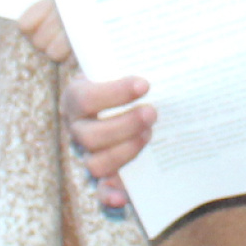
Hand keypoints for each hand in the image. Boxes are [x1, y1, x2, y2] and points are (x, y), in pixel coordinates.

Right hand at [60, 67, 156, 208]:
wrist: (131, 98)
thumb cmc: (129, 78)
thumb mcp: (125, 62)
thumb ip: (135, 57)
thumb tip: (168, 47)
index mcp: (77, 97)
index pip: (85, 98)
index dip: (114, 93)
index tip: (145, 84)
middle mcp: (79, 127)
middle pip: (89, 136)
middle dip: (124, 125)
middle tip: (153, 113)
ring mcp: (89, 153)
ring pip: (95, 164)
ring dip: (124, 152)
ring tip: (150, 136)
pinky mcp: (104, 175)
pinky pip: (100, 191)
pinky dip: (110, 197)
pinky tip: (125, 199)